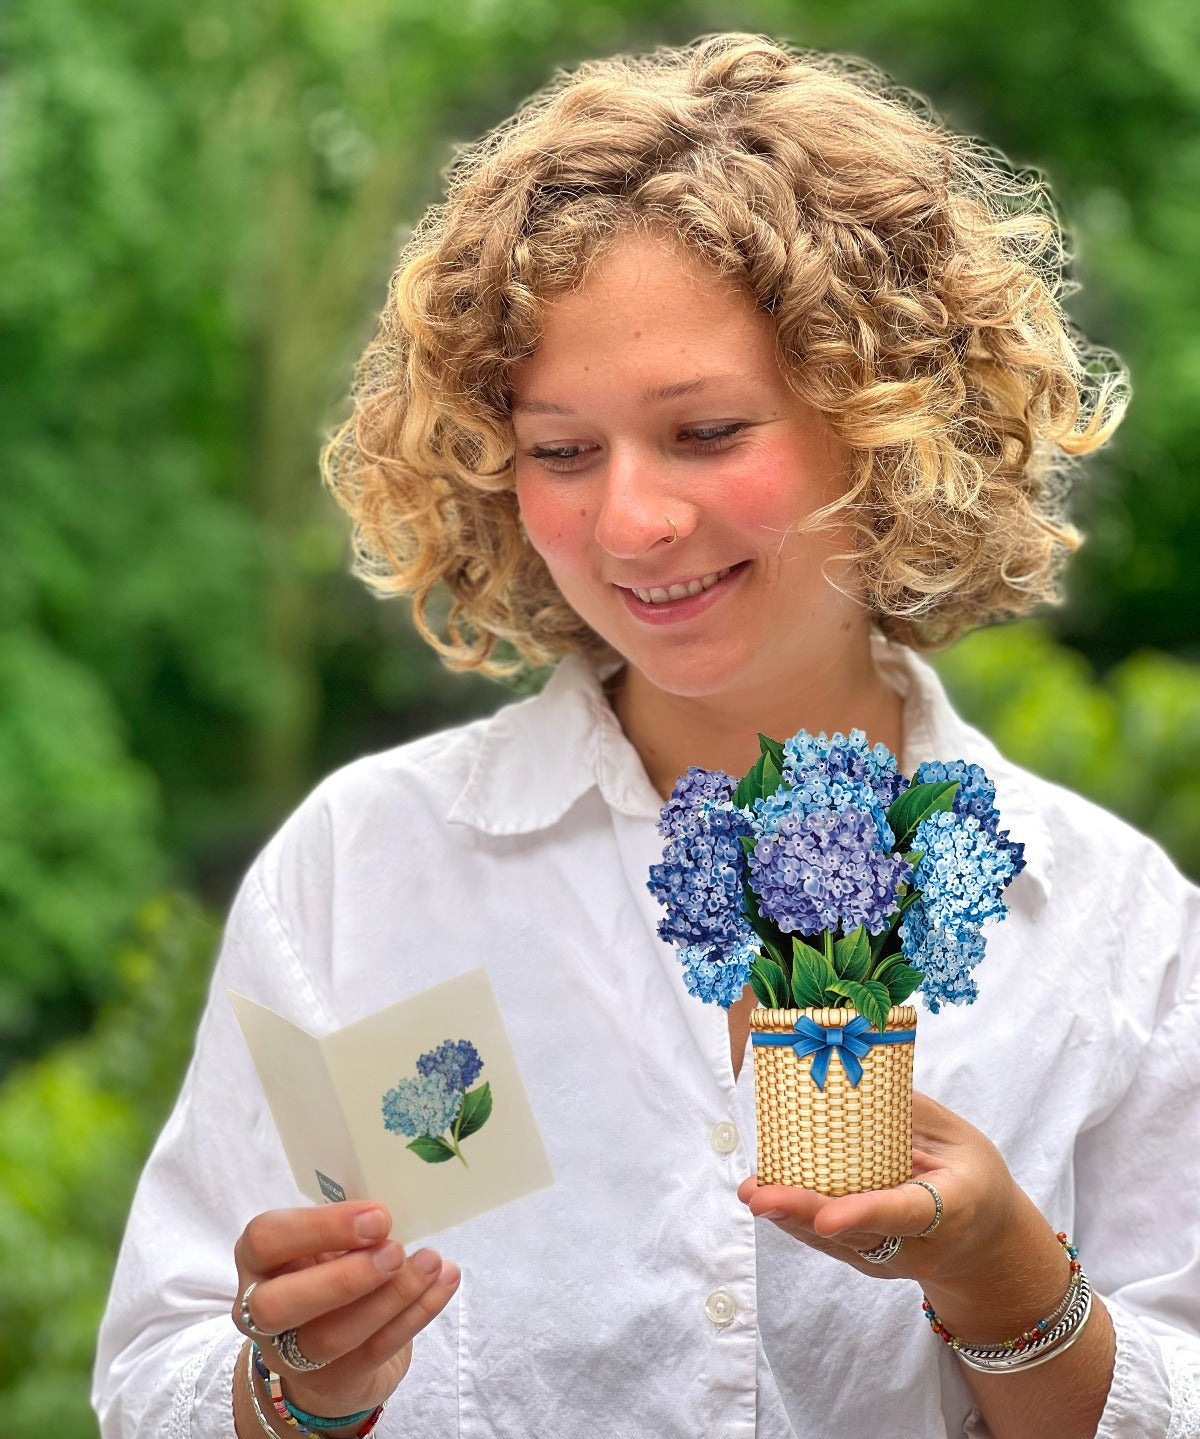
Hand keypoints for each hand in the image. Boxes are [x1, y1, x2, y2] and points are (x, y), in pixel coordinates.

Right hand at [231, 1200, 459, 1420]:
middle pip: (278, 1305)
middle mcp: (260, 1312)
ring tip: (432, 1263)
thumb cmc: (329, 1274)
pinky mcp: (336, 1380)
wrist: (330, 1358)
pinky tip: (444, 1282)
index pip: (266, 1239)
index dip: (319, 1227)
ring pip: (331, 1336)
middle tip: (396, 1251)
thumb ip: (346, 1227)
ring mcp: (293, 1355)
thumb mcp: (325, 1244)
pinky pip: (376, 1349)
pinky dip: (418, 1313)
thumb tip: (392, 1208)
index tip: (377, 1217)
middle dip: (343, 1277)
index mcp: (259, 1261)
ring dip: (391, 1296)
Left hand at [737, 1088, 1018, 1290]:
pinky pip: (829, 1241)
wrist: (986, 1243)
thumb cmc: (971, 1176)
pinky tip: (766, 1196)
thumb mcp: (958, 1139)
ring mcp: (890, 1259)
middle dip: (805, 1214)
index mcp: (950, 1209)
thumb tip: (854, 1070)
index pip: (902, 1213)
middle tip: (760, 1197)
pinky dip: (796, 1219)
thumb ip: (910, 1113)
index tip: (826, 1219)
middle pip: (856, 1234)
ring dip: (790, 1218)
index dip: (863, 1213)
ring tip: (752, 1192)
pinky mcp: (869, 1260)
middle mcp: (917, 1245)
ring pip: (836, 1242)